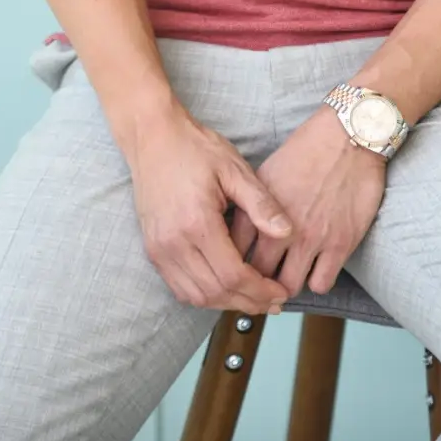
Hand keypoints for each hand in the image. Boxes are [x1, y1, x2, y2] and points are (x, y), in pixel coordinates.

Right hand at [128, 106, 295, 315]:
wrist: (152, 136)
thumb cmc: (195, 148)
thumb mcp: (234, 169)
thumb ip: (261, 203)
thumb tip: (288, 231)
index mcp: (197, 223)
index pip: (233, 275)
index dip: (259, 290)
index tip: (281, 293)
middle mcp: (174, 243)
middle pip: (215, 293)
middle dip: (248, 303)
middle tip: (273, 302)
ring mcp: (159, 249)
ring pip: (196, 296)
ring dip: (226, 304)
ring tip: (253, 299)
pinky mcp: (153, 250)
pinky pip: (180, 287)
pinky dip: (204, 296)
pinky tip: (224, 289)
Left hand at [228, 105, 386, 298]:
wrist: (349, 136)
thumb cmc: (308, 149)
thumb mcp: (267, 173)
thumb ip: (251, 206)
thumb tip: (237, 232)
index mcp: (257, 209)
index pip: (234, 252)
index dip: (234, 264)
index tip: (239, 268)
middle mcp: (280, 228)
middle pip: (258, 277)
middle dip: (258, 282)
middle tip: (265, 281)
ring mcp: (310, 239)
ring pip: (288, 287)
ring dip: (288, 285)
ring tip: (291, 275)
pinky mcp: (339, 244)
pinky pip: (320, 285)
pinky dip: (317, 280)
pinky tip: (317, 267)